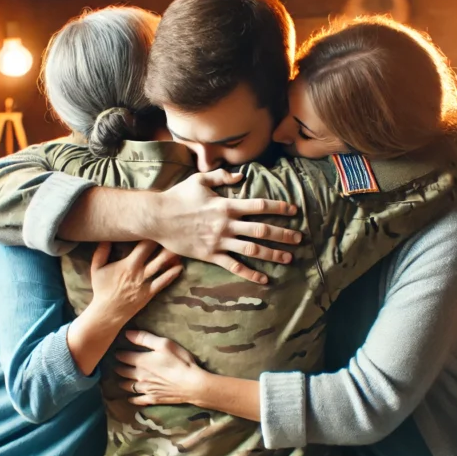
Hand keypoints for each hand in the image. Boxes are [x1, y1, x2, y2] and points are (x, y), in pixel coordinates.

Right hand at [85, 240, 181, 324]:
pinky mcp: (150, 294)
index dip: (152, 236)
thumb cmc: (102, 289)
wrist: (107, 312)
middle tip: (175, 233)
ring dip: (171, 257)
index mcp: (127, 264)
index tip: (159, 226)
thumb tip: (105, 237)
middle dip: (165, 243)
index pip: (143, 246)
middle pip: (156, 254)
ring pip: (162, 267)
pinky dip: (172, 274)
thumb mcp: (97, 268)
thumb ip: (101, 252)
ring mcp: (145, 283)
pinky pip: (163, 282)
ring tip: (181, 248)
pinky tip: (180, 267)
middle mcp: (139, 272)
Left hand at [113, 330, 207, 405]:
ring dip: (122, 383)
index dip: (119, 354)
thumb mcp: (164, 344)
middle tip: (116, 366)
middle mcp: (139, 376)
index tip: (116, 352)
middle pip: (123, 372)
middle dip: (119, 368)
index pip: (124, 357)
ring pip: (128, 386)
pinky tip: (130, 398)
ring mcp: (145, 389)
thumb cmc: (180, 361)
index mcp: (141, 361)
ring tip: (120, 381)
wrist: (191, 384)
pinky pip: (138, 400)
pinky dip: (132, 399)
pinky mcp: (152, 398)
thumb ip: (145, 338)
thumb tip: (127, 334)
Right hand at [151, 170, 302, 284]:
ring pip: (252, 250)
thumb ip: (222, 177)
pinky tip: (264, 279)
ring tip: (288, 258)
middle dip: (283, 235)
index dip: (279, 208)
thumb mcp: (199, 180)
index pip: (260, 206)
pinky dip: (250, 273)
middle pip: (262, 230)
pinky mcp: (210, 255)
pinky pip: (234, 266)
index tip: (293, 211)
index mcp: (226, 205)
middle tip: (299, 239)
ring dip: (272, 255)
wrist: (157, 218)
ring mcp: (219, 241)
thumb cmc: (177, 197)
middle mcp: (226, 224)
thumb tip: (241, 176)